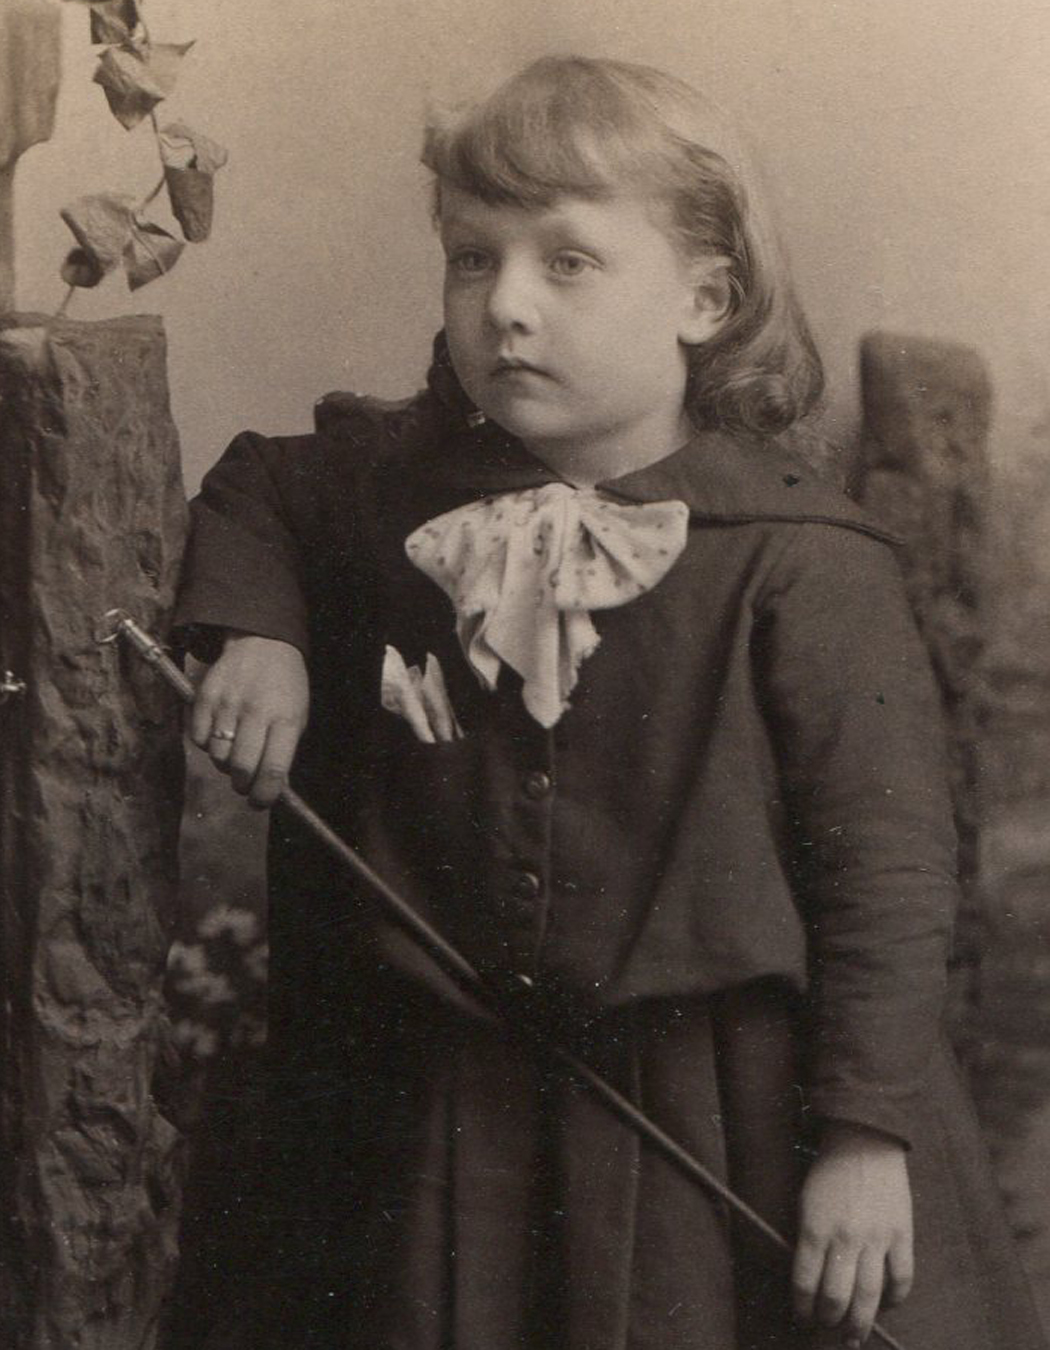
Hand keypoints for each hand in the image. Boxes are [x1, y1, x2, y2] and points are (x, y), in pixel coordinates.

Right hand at [189, 632, 308, 807]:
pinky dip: (208, 744)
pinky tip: (221, 732)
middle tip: (245, 783)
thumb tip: (268, 788)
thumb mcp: (297, 716)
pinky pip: (198, 739)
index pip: (272, 770)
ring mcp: (227, 704)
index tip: (260, 802)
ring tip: (236, 750)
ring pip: (217, 756)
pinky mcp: (204, 697)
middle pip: (239, 768)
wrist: (262, 643)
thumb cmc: (285, 687)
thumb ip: (283, 751)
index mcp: (285, 719)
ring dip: (225, 764)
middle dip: (242, 785)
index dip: (264, 796)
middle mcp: (255, 711)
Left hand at [792, 1121, 913, 1344]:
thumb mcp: (805, 1202)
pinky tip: (887, 1305)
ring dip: (860, 1322)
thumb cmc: (828, 1171)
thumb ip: (807, 1240)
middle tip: (826, 1329)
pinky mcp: (902, 1234)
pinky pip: (902, 1278)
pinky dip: (895, 1298)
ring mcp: (876, 1238)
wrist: (864, 1140)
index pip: (804, 1283)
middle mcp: (844, 1238)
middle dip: (829, 1321)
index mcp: (814, 1228)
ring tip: (854, 1336)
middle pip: (836, 1298)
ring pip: (869, 1296)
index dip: (801, 1308)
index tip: (801, 1317)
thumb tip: (809, 1279)